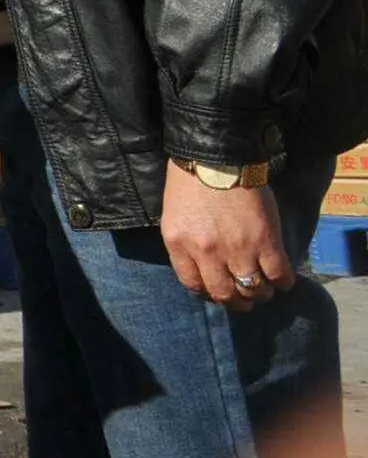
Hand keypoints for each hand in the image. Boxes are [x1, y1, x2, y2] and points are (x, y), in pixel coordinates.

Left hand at [162, 160, 294, 310]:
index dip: (208, 292)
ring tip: (263, 288)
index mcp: (179, 244)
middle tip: (244, 299)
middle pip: (225, 295)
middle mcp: (207, 253)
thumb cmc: (190, 181)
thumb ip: (186, 245)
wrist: (215, 155)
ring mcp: (238, 249)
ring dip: (260, 294)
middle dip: (236, 302)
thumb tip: (202, 269)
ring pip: (253, 290)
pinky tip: (281, 278)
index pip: (194, 286)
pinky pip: (280, 276)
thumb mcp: (175, 216)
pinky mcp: (266, 242)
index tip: (217, 290)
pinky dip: (283, 283)